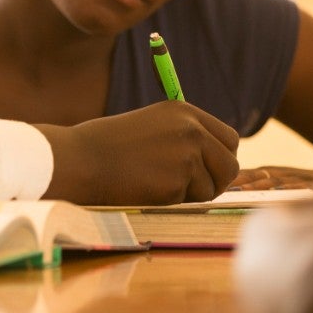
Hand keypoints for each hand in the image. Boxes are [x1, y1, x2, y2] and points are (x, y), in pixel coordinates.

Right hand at [37, 101, 238, 205]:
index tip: (208, 170)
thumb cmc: (108, 146)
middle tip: (193, 188)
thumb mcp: (152, 126)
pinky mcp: (178, 180)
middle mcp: (191, 129)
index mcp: (185, 111)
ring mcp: (187, 154)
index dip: (221, 158)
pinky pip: (191, 200)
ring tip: (158, 183)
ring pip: (213, 186)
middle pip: (230, 164)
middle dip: (218, 180)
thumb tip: (215, 161)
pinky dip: (173, 201)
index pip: (228, 138)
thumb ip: (183, 137)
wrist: (82, 160)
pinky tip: (147, 189)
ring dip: (192, 193)